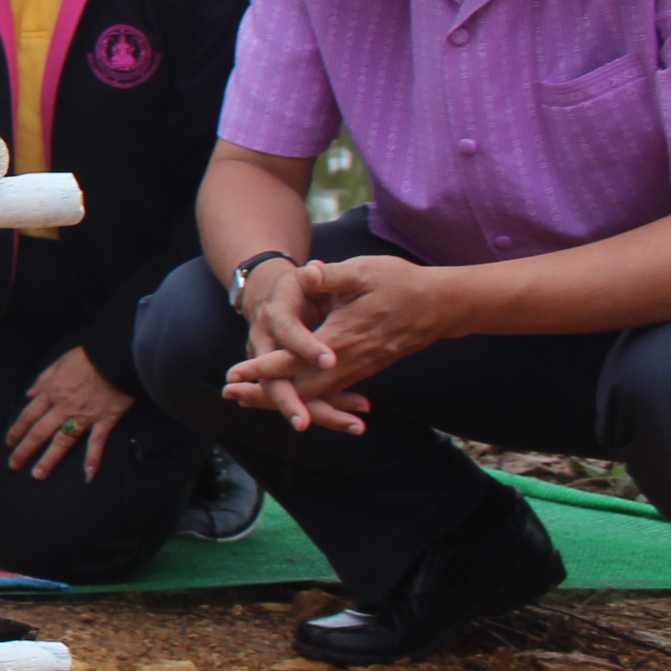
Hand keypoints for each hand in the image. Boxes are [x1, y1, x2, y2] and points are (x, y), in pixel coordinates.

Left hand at [5, 346, 136, 480]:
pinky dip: (93, 458)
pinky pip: (97, 442)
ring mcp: (84, 416)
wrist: (114, 356)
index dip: (17, 430)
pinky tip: (88, 473)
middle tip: (14, 465)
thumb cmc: (87, 357)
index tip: (9, 443)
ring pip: (62, 441)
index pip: (29, 415)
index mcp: (51, 393)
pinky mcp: (105, 420)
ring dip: (49, 459)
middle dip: (25, 450)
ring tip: (38, 474)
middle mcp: (63, 408)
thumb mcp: (59, 363)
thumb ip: (43, 380)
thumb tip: (30, 394)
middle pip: (40, 432)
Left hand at [225, 255, 450, 431]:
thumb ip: (334, 276)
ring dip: (281, 398)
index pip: (296, 359)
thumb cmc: (401, 284)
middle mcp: (349, 360)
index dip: (264, 368)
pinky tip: (287, 397)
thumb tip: (308, 272)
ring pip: (315, 393)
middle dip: (265, 393)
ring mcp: (359, 368)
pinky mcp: (364, 369)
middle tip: (229, 395)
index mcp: (343, 337)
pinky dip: (306, 397)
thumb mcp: (366, 271)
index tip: (235, 374)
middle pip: (301, 388)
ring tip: (246, 399)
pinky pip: (331, 391)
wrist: (441, 306)